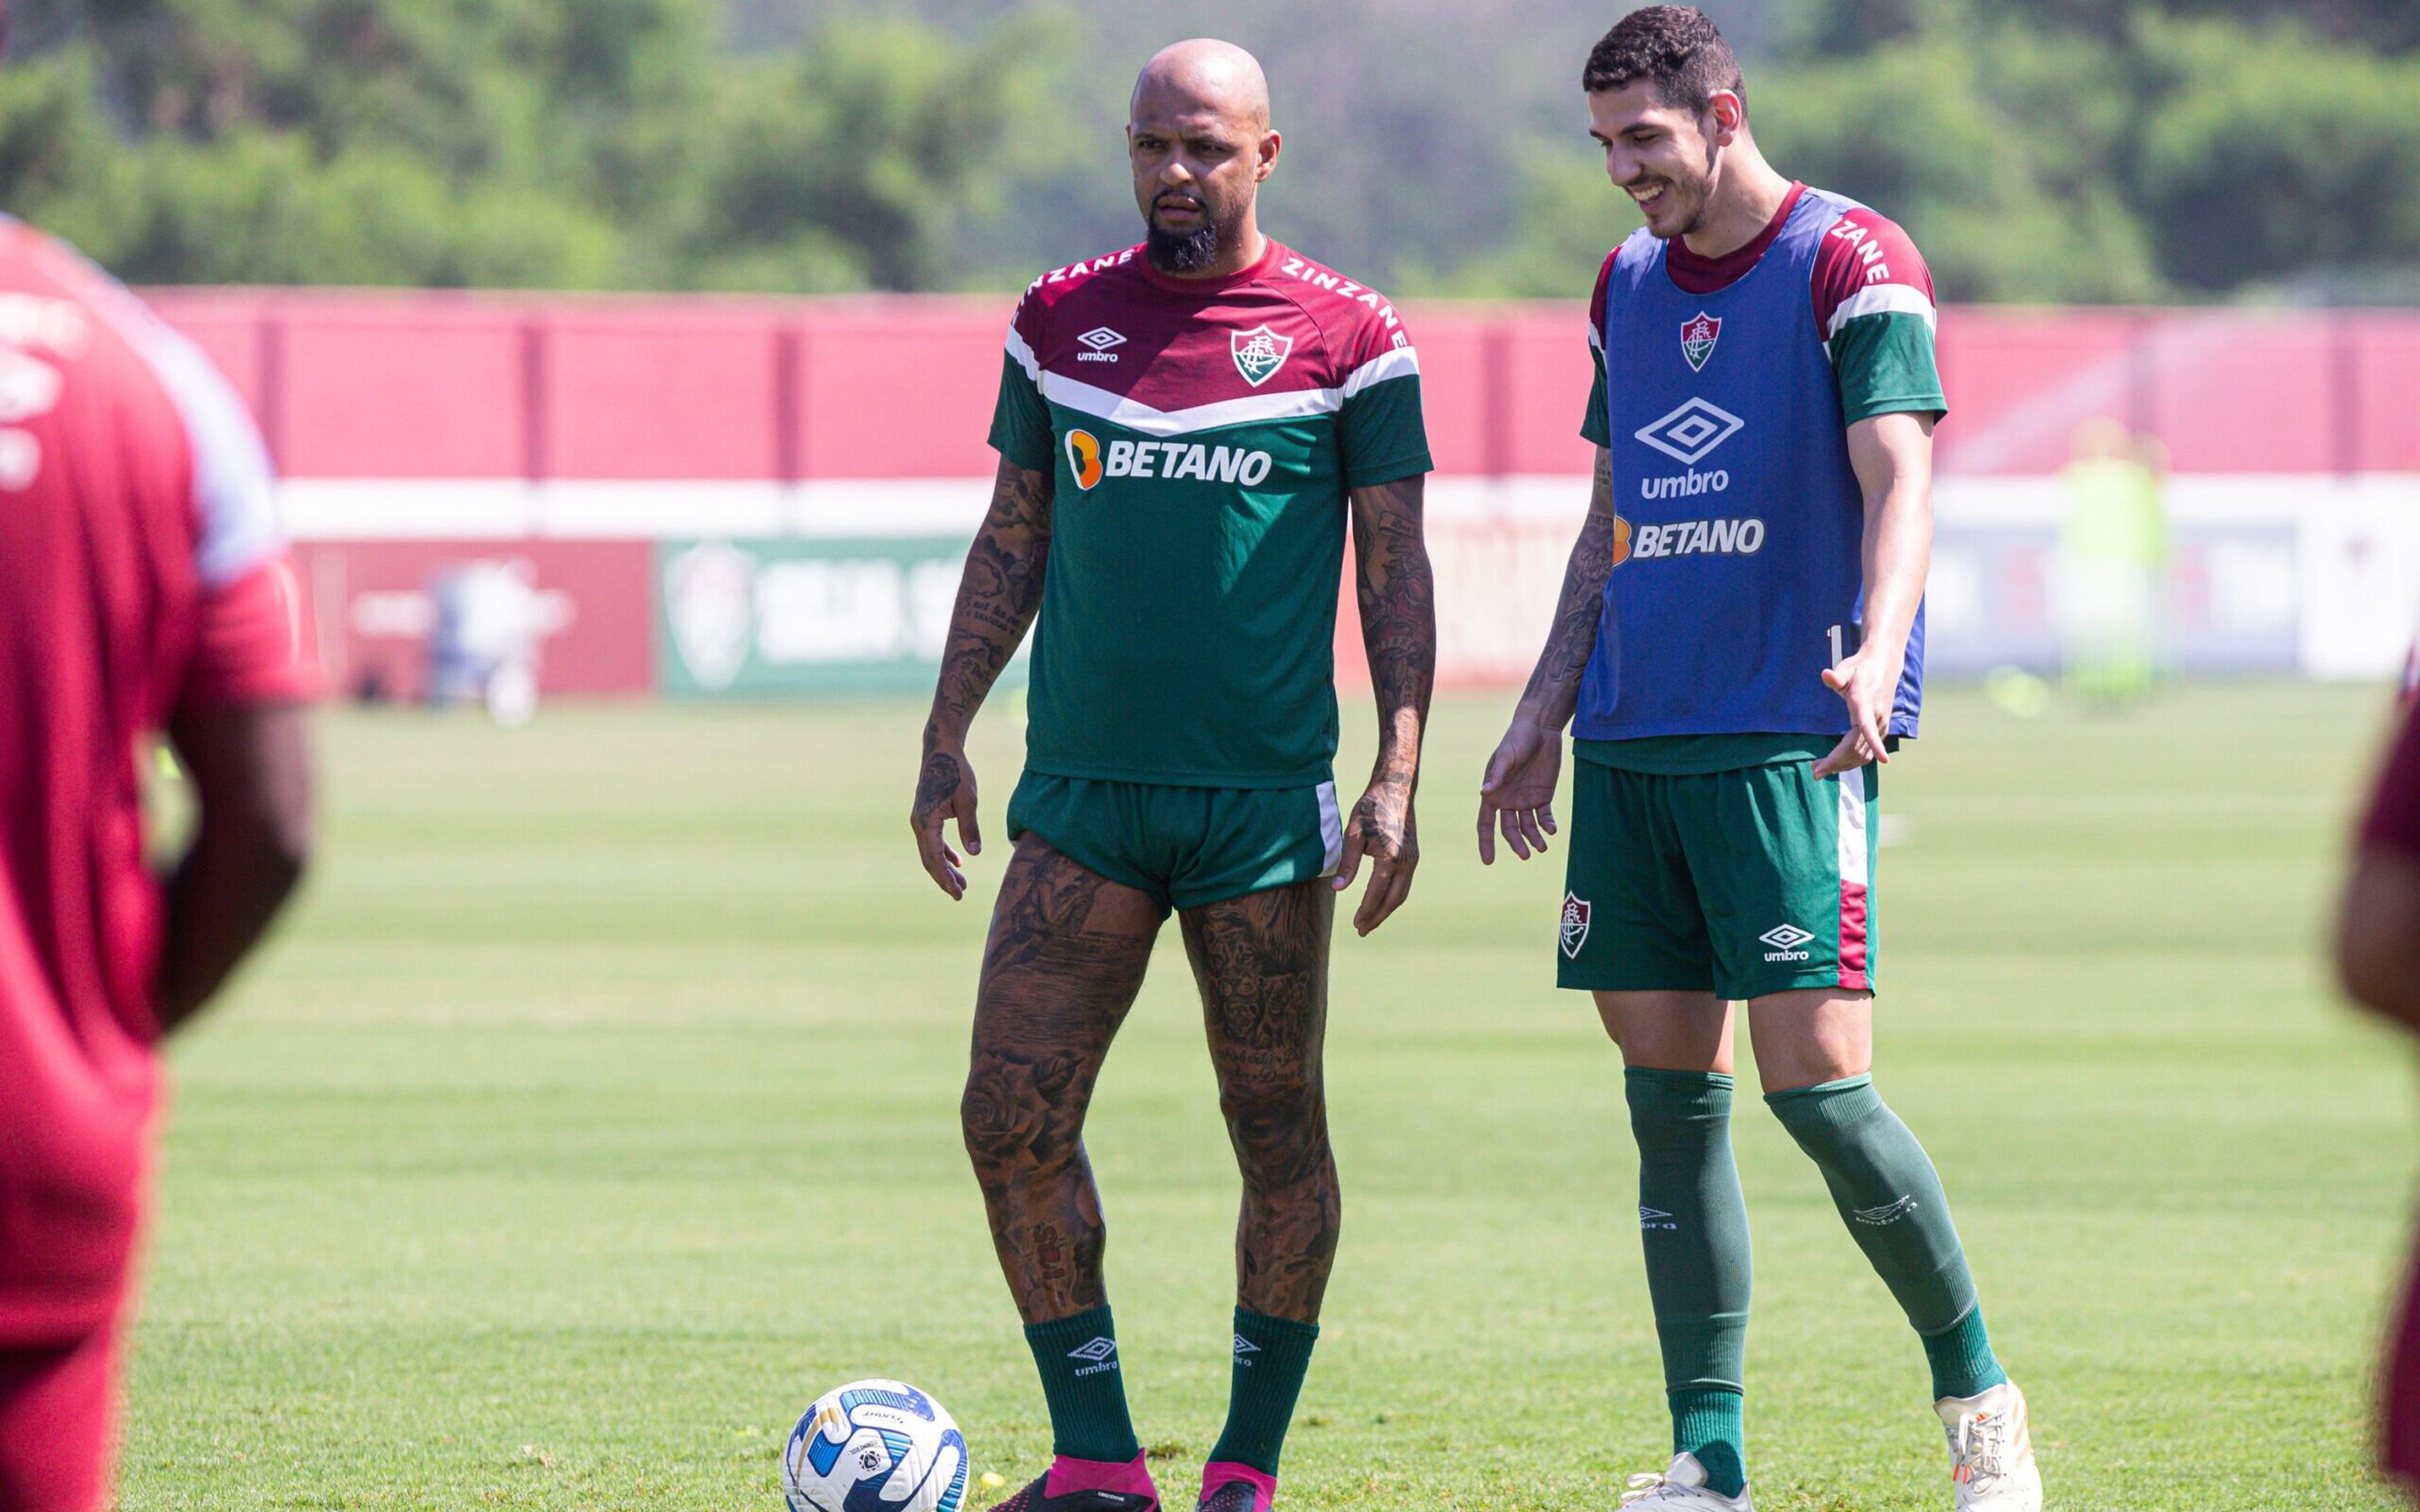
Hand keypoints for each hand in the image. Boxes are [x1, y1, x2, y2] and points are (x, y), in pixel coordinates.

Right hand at [910, 742, 980, 898]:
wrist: (941, 752)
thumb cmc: (956, 773)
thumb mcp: (968, 800)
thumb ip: (970, 828)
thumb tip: (974, 854)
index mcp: (926, 821)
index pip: (934, 858)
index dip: (945, 878)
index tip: (957, 894)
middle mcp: (919, 823)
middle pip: (929, 859)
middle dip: (944, 878)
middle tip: (960, 895)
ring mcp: (920, 820)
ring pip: (931, 851)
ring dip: (945, 867)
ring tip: (961, 884)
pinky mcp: (926, 815)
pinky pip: (933, 840)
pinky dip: (944, 852)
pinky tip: (957, 862)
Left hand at [1333, 770, 1417, 935]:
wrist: (1395, 789)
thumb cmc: (1371, 808)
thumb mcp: (1353, 833)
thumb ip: (1347, 863)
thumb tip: (1338, 889)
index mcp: (1391, 857)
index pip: (1377, 893)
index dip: (1366, 911)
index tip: (1356, 924)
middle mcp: (1406, 862)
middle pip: (1393, 900)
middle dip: (1377, 917)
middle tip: (1361, 931)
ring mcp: (1413, 859)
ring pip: (1401, 894)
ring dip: (1385, 910)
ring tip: (1369, 922)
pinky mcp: (1413, 856)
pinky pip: (1403, 884)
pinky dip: (1392, 898)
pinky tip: (1380, 902)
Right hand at [1477, 714, 1561, 862]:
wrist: (1540, 728)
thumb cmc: (1517, 739)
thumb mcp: (1506, 756)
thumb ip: (1497, 775)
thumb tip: (1484, 794)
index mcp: (1493, 793)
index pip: (1485, 823)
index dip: (1486, 842)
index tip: (1489, 861)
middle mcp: (1508, 799)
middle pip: (1508, 829)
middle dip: (1515, 843)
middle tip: (1525, 855)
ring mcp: (1526, 799)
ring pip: (1527, 826)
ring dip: (1533, 838)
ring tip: (1542, 848)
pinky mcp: (1543, 795)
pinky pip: (1544, 816)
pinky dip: (1547, 825)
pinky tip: (1551, 830)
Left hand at [1811, 643, 1902, 778]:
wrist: (1883, 666)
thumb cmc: (1860, 669)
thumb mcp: (1846, 668)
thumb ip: (1836, 676)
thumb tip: (1825, 674)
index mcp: (1866, 704)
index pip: (1869, 727)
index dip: (1875, 744)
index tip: (1883, 760)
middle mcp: (1876, 718)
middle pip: (1858, 748)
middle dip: (1837, 763)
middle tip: (1814, 772)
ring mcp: (1880, 726)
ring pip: (1862, 754)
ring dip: (1841, 765)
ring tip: (1818, 770)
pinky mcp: (1879, 731)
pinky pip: (1864, 752)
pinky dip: (1849, 761)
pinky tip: (1834, 764)